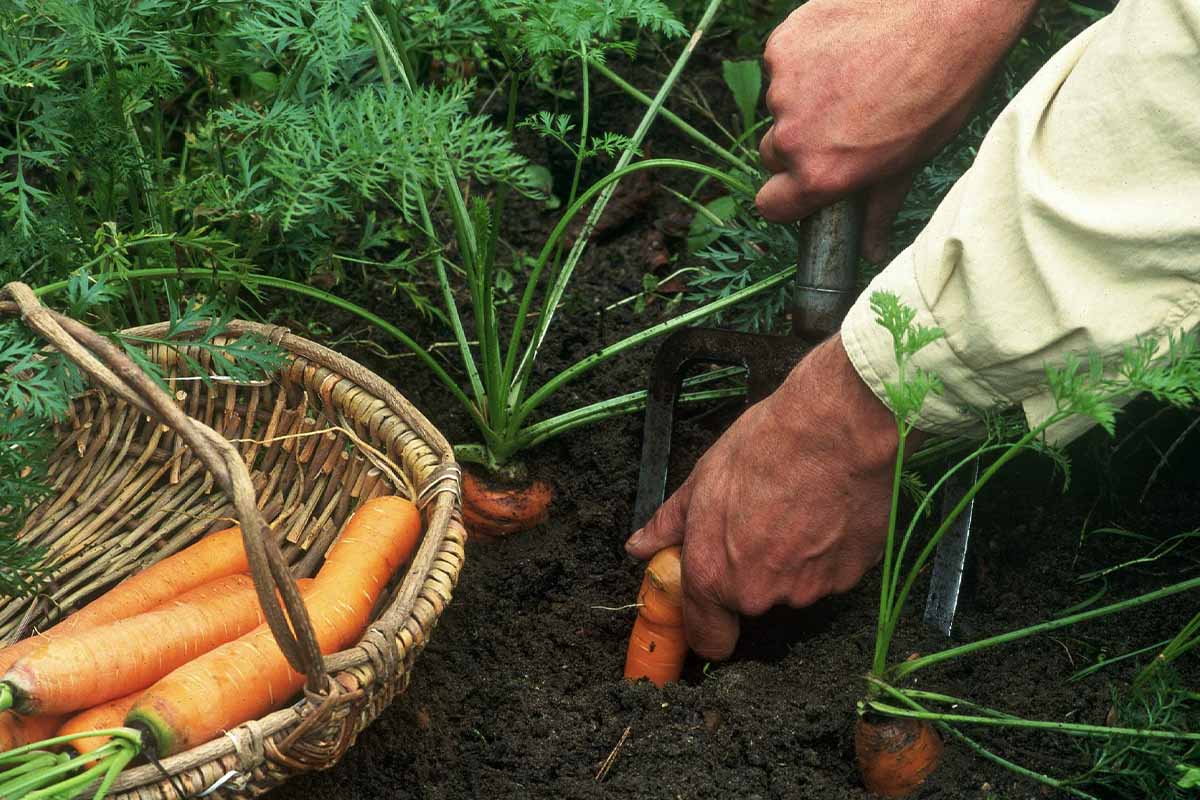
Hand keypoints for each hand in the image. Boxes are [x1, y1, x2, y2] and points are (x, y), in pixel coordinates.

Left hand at [624, 336, 923, 659]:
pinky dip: (827, 551)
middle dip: (752, 570)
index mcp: (714, 574)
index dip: (707, 623)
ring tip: (796, 507)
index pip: (708, 640)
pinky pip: (831, 572)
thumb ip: (669, 524)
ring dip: (792, 559)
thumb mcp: (702, 480)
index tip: (709, 601)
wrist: (837, 429)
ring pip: (793, 585)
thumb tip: (641, 547)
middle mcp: (760, 594)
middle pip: (752, 600)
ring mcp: (809, 589)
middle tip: (759, 519)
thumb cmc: (765, 448)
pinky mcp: (851, 576)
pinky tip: (825, 510)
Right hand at [756, 0, 1037, 261]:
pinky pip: (782, 61)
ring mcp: (783, 87)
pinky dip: (805, 56)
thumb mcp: (915, 156)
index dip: (788, 196)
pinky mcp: (782, 43)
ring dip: (805, 95)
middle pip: (774, 153)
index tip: (805, 182)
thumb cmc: (944, 83)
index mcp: (822, 174)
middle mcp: (793, 136)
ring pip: (781, 103)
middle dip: (799, 143)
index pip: (770, 206)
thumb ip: (878, 205)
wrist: (950, 10)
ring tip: (854, 74)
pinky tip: (845, 44)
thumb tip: (869, 251)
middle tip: (844, 120)